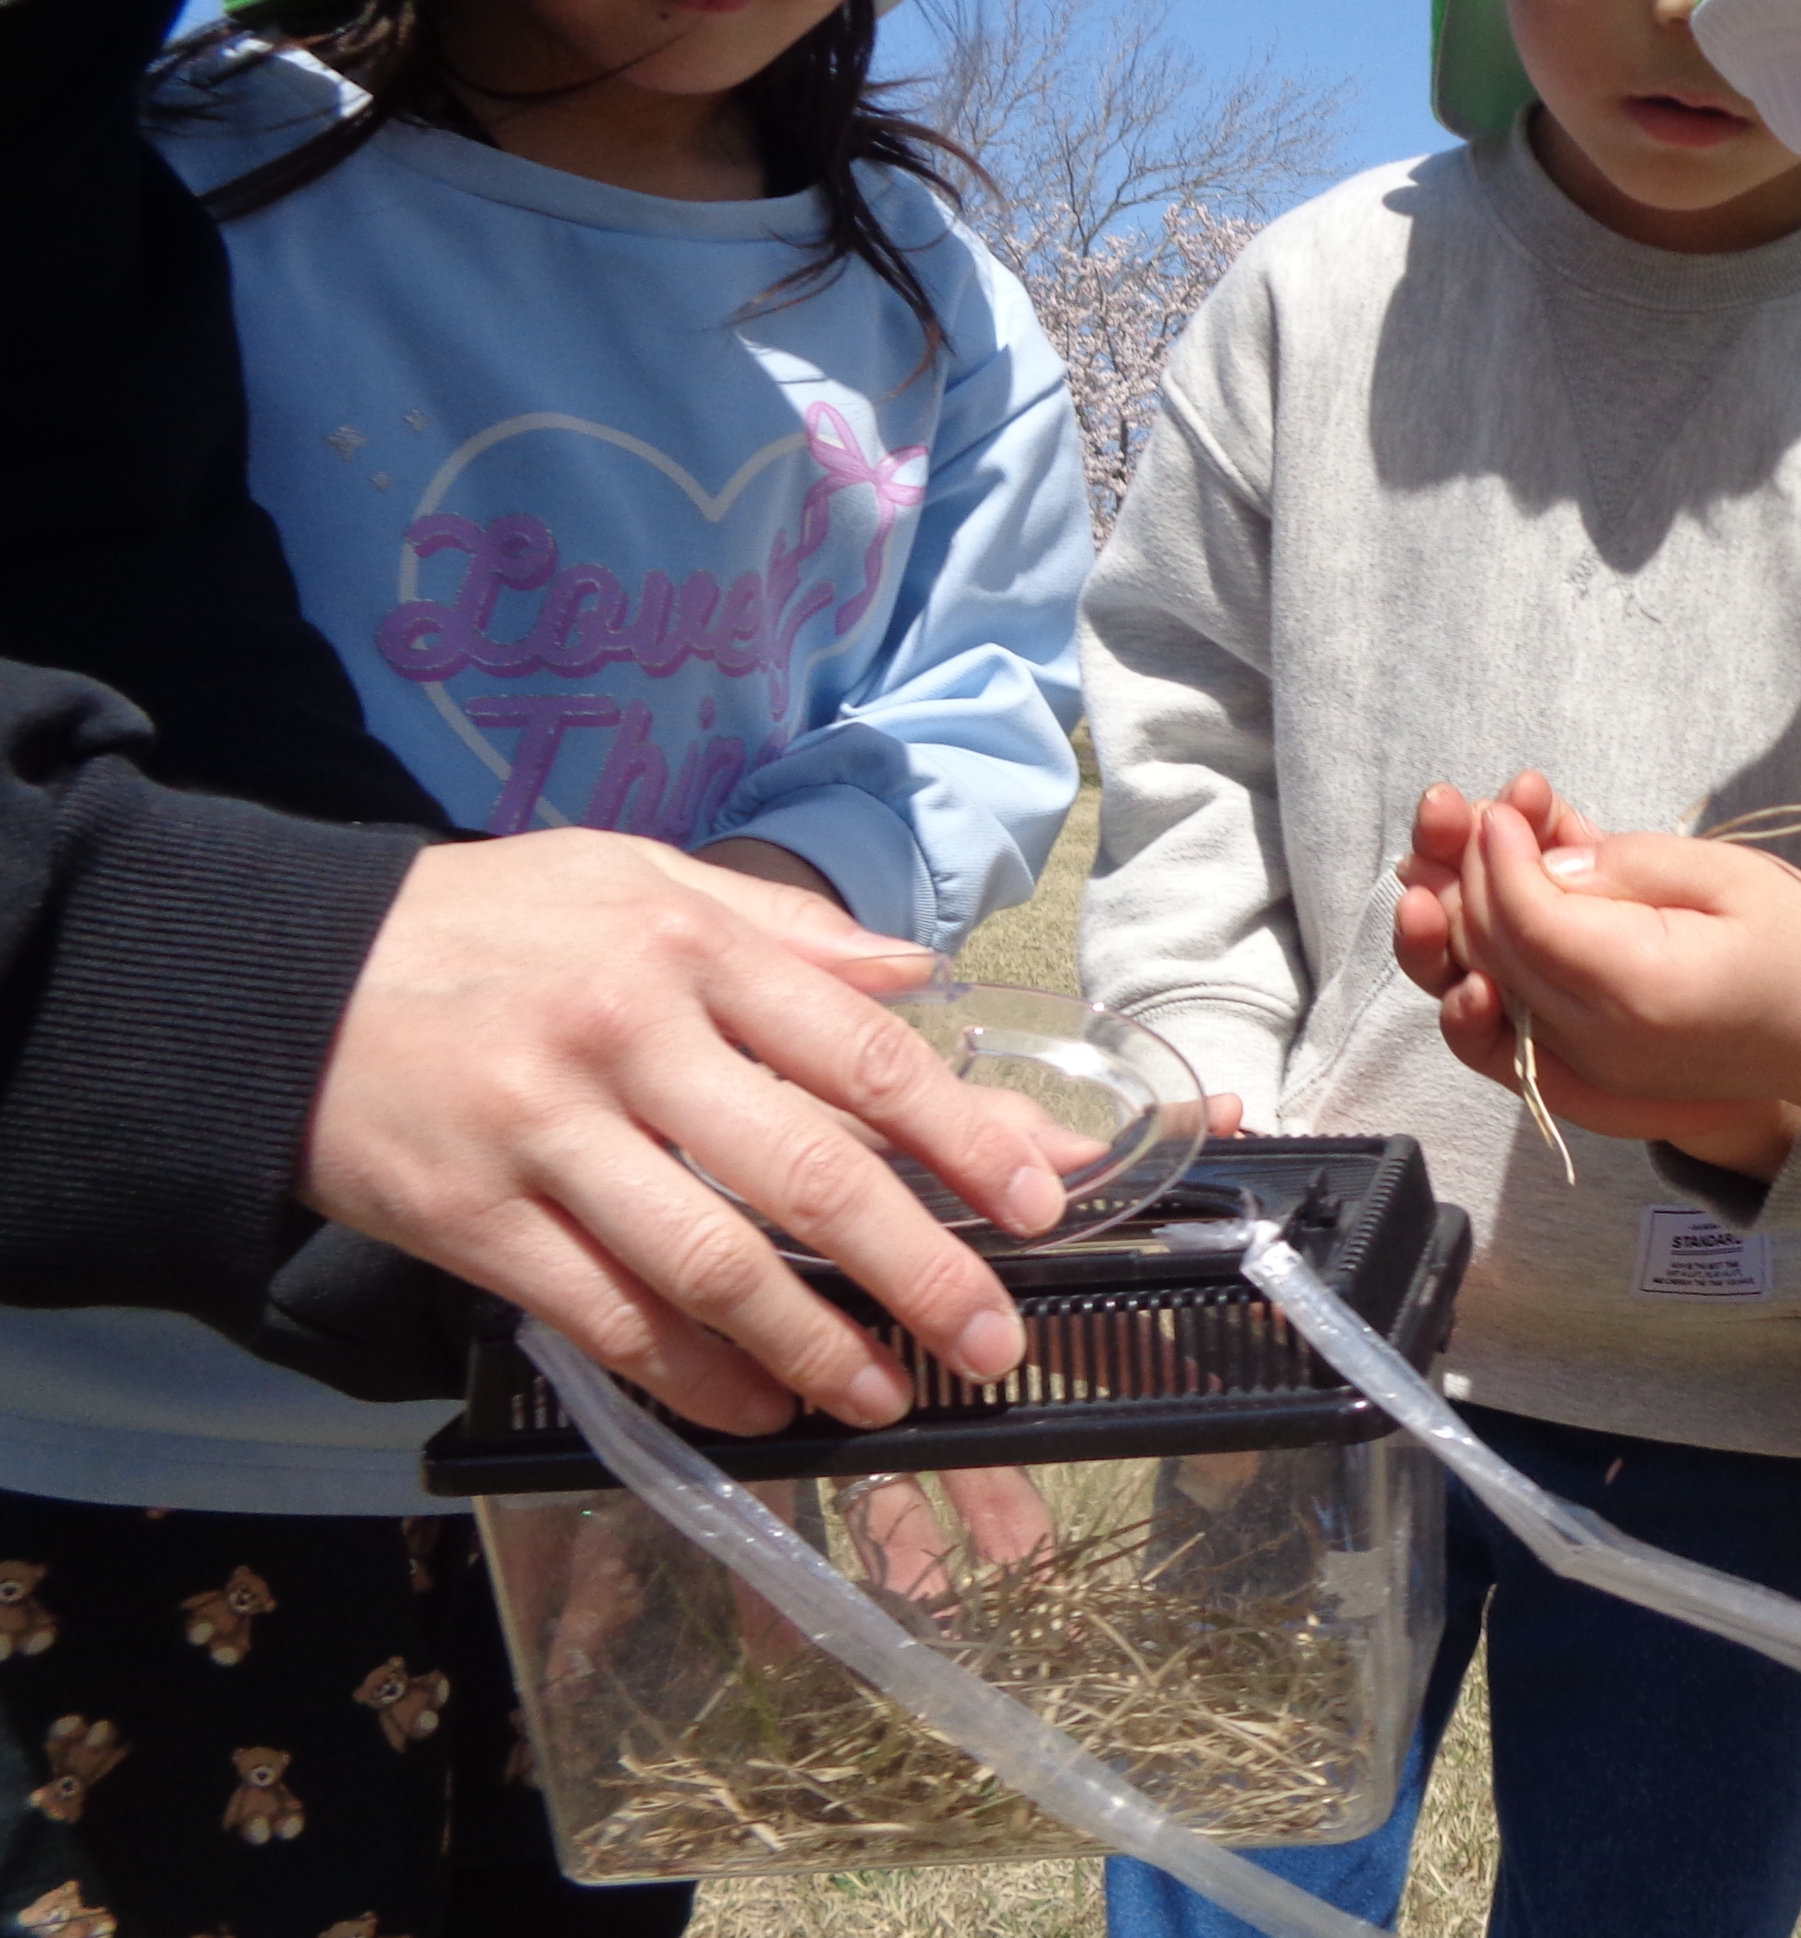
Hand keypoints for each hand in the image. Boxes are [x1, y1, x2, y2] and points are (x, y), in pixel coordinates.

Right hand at [307, 830, 1069, 1435]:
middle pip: (808, 1169)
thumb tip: (916, 977)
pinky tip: (755, 1407)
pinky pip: (605, 1316)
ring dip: (812, 1342)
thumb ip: (783, 934)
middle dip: (918, 1268)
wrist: (273, 977)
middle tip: (990, 1338)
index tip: (1041, 1199)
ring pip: (711, 1263)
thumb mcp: (633, 879)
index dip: (962, 1134)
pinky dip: (691, 1374)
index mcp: (686, 944)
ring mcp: (546, 1132)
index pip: (860, 1049)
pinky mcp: (471, 1219)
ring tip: (884, 1396)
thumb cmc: (484, 923)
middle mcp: (628, 1035)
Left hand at [1397, 791, 1800, 1161]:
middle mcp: (1599, 1044)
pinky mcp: (1585, 1074)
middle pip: (1490, 954)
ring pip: (1481, 992)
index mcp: (1638, 991)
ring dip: (1450, 921)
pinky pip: (1503, 1026)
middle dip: (1464, 872)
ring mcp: (1587, 1070)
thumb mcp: (1727, 877)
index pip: (1525, 919)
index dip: (1498, 852)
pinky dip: (1475, 967)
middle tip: (1464, 807)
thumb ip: (1625, 867)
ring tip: (1440, 856)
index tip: (1504, 800)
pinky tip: (1467, 911)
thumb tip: (1537, 862)